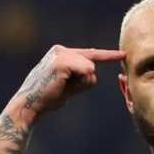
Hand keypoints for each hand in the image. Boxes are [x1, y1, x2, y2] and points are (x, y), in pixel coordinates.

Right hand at [10, 45, 125, 119]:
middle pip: (92, 64)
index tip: (123, 54)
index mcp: (63, 53)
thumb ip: (82, 78)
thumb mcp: (70, 86)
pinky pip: (85, 71)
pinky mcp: (62, 62)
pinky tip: (63, 84)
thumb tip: (94, 74)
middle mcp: (61, 50)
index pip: (91, 54)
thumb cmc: (49, 98)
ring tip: (62, 87)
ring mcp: (61, 54)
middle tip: (64, 88)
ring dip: (81, 84)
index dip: (108, 55)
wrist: (30, 103)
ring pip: (90, 69)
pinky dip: (80, 82)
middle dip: (84, 82)